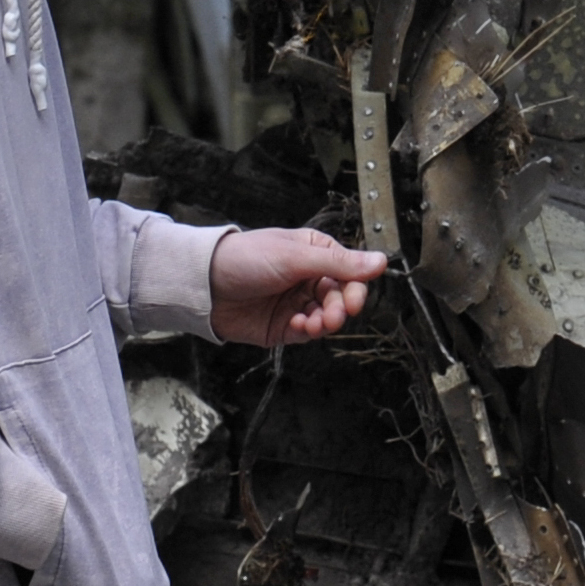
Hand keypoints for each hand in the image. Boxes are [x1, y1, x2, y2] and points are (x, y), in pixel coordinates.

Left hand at [208, 227, 382, 346]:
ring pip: (327, 317)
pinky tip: (299, 325)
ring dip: (326, 322)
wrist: (204, 284)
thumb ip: (340, 263)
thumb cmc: (245, 258)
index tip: (354, 299)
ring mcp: (296, 303)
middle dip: (340, 307)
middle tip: (335, 314)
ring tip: (316, 323)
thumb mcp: (296, 256)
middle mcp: (309, 278)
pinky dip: (308, 331)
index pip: (350, 271)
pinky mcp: (283, 326)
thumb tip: (380, 261)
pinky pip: (307, 332)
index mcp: (316, 253)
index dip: (356, 286)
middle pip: (341, 297)